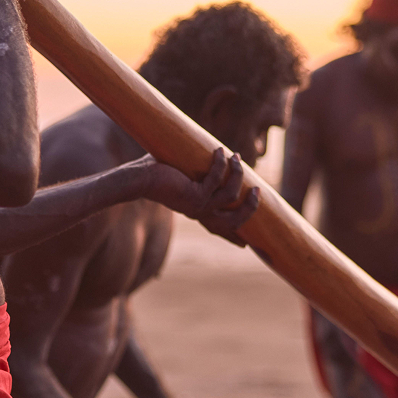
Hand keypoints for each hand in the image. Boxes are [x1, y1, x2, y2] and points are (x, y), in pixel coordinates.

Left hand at [143, 148, 258, 246]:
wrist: (139, 179)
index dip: (235, 237)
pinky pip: (217, 179)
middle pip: (236, 221)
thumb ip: (198, 175)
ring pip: (231, 195)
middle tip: (257, 190)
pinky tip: (219, 151)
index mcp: (198, 213)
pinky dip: (220, 163)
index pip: (221, 230)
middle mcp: (201, 214)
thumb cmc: (157, 174)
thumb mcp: (183, 179)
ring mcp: (199, 207)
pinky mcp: (195, 196)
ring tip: (236, 157)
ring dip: (237, 174)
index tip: (246, 245)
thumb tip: (211, 155)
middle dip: (250, 206)